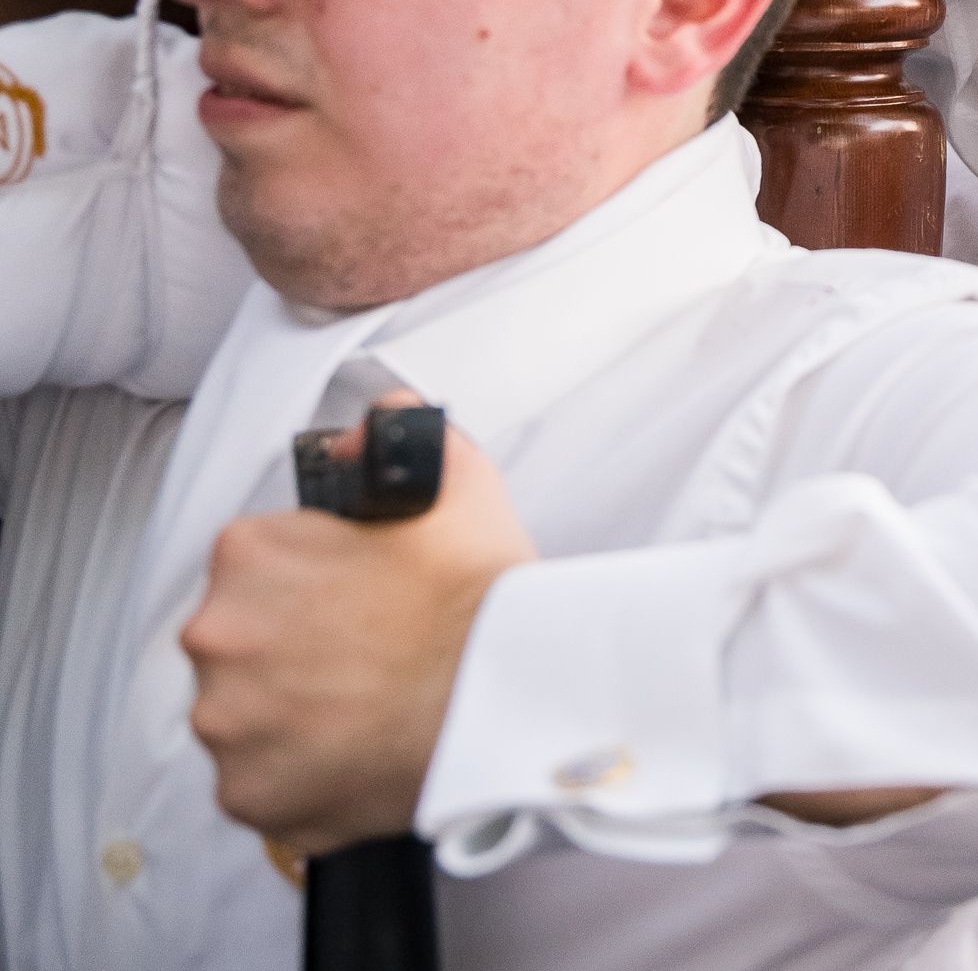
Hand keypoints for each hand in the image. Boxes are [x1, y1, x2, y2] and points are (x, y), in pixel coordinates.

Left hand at [183, 409, 534, 853]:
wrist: (514, 696)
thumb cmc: (483, 598)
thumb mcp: (456, 482)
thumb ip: (397, 439)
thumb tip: (367, 427)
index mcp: (248, 555)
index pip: (258, 567)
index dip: (316, 583)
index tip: (359, 603)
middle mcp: (217, 637)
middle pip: (244, 645)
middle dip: (295, 653)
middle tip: (371, 661)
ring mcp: (228, 724)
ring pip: (248, 719)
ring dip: (296, 719)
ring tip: (373, 714)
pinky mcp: (250, 796)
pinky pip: (265, 787)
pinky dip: (304, 780)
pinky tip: (363, 757)